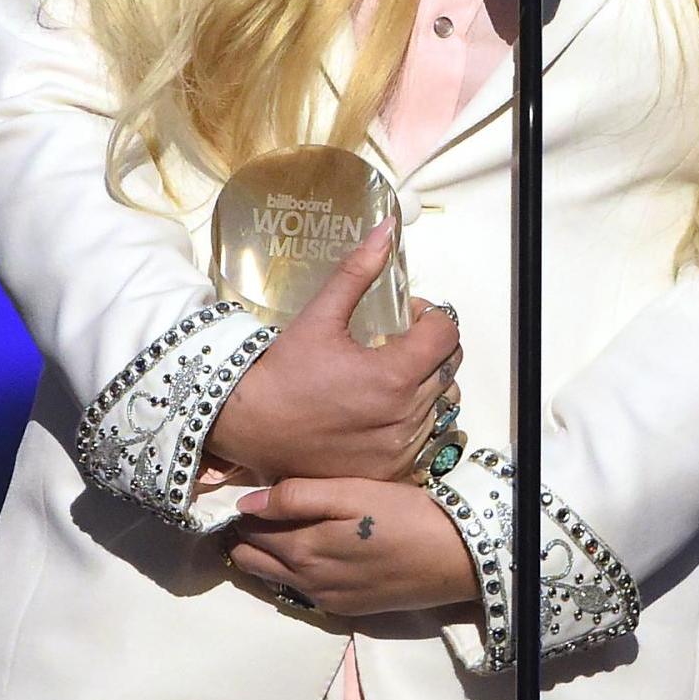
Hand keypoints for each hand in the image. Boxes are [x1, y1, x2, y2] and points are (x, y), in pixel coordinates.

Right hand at [204, 224, 461, 483]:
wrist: (248, 427)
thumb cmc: (282, 371)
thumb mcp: (320, 316)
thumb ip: (358, 272)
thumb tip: (387, 229)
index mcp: (392, 375)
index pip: (447, 334)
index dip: (430, 317)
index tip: (405, 317)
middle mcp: (404, 416)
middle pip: (450, 368)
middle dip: (431, 349)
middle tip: (398, 343)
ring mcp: (399, 448)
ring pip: (442, 404)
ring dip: (426, 384)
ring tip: (391, 376)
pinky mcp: (389, 470)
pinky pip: (426, 438)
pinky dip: (415, 420)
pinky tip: (384, 409)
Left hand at [224, 477, 475, 616]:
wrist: (454, 558)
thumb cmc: (404, 514)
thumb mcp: (352, 492)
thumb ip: (296, 496)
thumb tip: (246, 504)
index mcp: (302, 549)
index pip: (250, 532)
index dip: (240, 512)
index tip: (237, 494)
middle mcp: (306, 582)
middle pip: (253, 561)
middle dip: (242, 538)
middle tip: (245, 513)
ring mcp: (325, 600)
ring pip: (273, 580)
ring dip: (263, 557)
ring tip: (266, 530)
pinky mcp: (346, 610)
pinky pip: (300, 593)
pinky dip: (289, 574)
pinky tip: (300, 555)